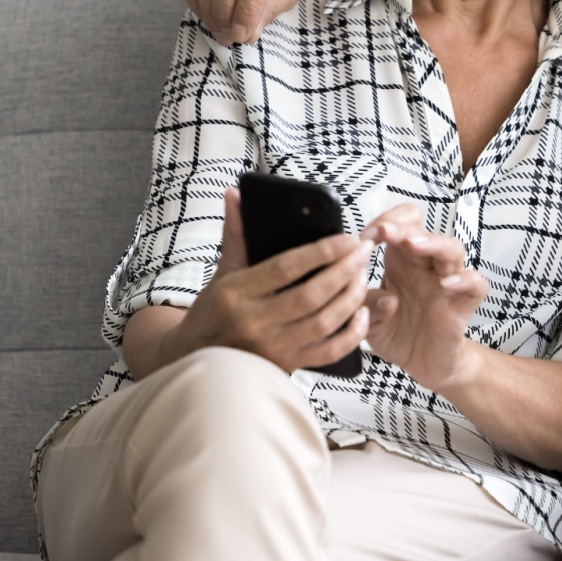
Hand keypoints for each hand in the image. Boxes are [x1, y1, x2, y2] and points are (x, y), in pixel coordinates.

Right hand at [157, 188, 374, 373]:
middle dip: (344, 270)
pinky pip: (329, 352)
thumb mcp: (222, 273)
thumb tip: (236, 194)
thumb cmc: (213, 312)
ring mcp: (272, 348)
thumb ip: (236, 234)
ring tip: (363, 274)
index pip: (286, 268)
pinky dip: (352, 334)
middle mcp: (254, 323)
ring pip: (324, 322)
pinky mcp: (287, 367)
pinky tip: (363, 313)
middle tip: (364, 251)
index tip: (347, 238)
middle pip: (311, 295)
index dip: (321, 252)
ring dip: (352, 297)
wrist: (197, 361)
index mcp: (236, 294)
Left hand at [360, 204, 489, 393]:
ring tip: (413, 245)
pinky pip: (476, 284)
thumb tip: (370, 289)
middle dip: (402, 227)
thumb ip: (363, 302)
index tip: (365, 237)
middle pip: (423, 231)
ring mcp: (447, 282)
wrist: (422, 364)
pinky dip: (466, 280)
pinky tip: (448, 283)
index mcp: (401, 262)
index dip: (384, 223)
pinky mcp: (464, 303)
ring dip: (432, 243)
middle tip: (384, 232)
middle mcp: (425, 267)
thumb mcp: (367, 319)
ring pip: (452, 249)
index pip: (400, 224)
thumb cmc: (398, 332)